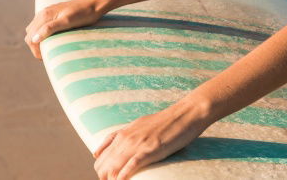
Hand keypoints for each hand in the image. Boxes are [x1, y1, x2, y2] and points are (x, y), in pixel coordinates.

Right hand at [24, 0, 105, 58]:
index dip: (35, 50)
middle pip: (30, 34)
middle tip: (47, 56)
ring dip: (38, 40)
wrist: (95, 4)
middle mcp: (43, 13)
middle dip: (35, 46)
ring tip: (49, 48)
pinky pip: (42, 26)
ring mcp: (48, 12)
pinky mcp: (54, 14)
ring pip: (34, 29)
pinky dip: (42, 34)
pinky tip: (52, 39)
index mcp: (44, 15)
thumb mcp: (67, 22)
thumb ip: (49, 28)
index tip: (46, 58)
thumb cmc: (83, 14)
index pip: (30, 37)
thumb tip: (34, 39)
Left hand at [93, 98, 211, 179]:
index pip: (100, 157)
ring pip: (113, 167)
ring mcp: (137, 144)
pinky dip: (124, 175)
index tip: (109, 178)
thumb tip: (112, 147)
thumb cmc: (166, 121)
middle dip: (105, 177)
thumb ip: (124, 136)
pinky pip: (131, 165)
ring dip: (112, 178)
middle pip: (102, 165)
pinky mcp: (150, 149)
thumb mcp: (139, 125)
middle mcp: (126, 138)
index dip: (102, 170)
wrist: (185, 113)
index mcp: (123, 133)